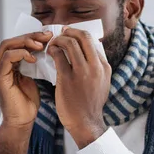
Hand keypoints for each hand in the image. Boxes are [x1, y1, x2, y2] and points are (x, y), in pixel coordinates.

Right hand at [0, 31, 52, 128]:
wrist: (22, 120)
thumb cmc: (29, 101)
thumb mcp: (35, 77)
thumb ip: (36, 64)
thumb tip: (49, 49)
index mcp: (8, 64)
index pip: (17, 42)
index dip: (33, 37)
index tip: (50, 36)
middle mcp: (0, 65)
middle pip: (12, 40)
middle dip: (30, 36)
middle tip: (47, 36)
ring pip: (7, 45)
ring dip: (25, 42)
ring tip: (41, 45)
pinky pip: (7, 57)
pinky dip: (20, 54)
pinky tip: (33, 58)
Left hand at [47, 27, 111, 147]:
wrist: (86, 122)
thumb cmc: (91, 104)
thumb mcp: (102, 83)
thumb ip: (97, 68)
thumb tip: (92, 51)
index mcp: (104, 67)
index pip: (93, 41)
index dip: (79, 33)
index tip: (71, 34)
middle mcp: (95, 67)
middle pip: (83, 37)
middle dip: (70, 31)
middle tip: (61, 32)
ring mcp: (82, 72)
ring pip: (70, 43)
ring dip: (59, 39)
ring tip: (53, 43)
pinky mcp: (67, 78)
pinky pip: (58, 56)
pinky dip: (52, 50)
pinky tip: (49, 52)